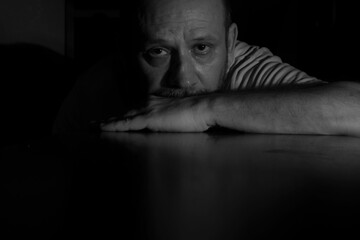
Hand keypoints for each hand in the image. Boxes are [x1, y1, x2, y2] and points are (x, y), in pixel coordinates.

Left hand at [100, 95, 214, 131]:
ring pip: (121, 118)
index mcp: (158, 103)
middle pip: (125, 113)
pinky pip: (125, 124)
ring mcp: (148, 111)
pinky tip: (101, 128)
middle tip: (95, 123)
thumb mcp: (185, 115)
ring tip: (92, 126)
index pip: (136, 110)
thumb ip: (175, 118)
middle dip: (110, 119)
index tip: (115, 119)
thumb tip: (175, 122)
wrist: (205, 108)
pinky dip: (111, 126)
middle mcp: (149, 104)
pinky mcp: (148, 119)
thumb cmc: (199, 113)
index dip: (124, 116)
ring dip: (106, 122)